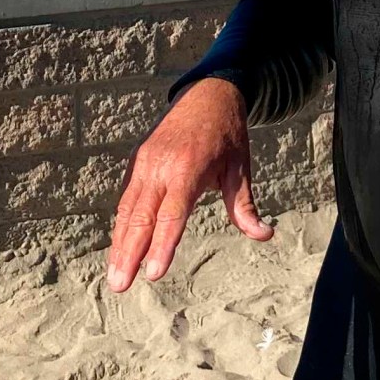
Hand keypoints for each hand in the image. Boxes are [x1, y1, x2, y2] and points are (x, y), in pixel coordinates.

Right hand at [105, 78, 273, 291]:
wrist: (208, 94)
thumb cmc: (228, 135)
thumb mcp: (241, 168)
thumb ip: (245, 205)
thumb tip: (264, 235)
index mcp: (188, 168)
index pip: (172, 215)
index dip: (162, 245)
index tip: (154, 274)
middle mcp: (161, 166)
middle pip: (141, 217)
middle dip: (128, 254)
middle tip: (119, 286)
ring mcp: (145, 163)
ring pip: (127, 210)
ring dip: (119, 244)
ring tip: (115, 276)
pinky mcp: (138, 161)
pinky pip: (127, 198)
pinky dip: (122, 225)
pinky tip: (119, 249)